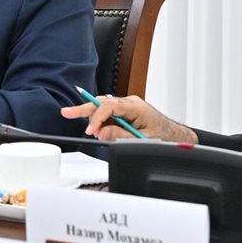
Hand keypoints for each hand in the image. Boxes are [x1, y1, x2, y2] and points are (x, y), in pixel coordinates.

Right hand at [61, 94, 198, 142]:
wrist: (175, 137)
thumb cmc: (164, 137)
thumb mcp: (142, 140)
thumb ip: (121, 136)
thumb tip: (102, 132)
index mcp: (136, 107)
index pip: (110, 106)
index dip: (97, 118)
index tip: (90, 131)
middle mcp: (130, 103)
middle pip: (102, 102)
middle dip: (83, 108)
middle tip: (66, 112)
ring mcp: (128, 107)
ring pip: (104, 109)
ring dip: (95, 120)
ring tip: (92, 132)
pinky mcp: (126, 112)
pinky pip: (109, 115)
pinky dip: (101, 122)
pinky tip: (100, 130)